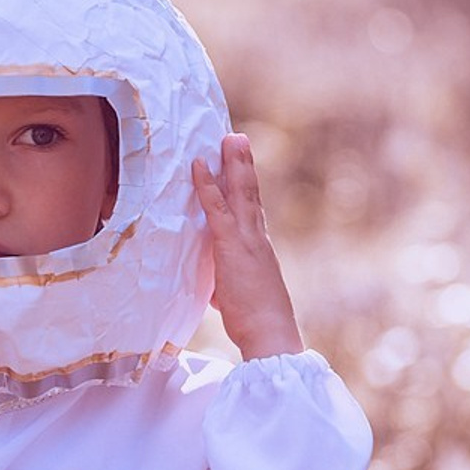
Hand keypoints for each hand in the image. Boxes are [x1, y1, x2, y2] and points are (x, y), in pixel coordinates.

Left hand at [192, 133, 303, 359]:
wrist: (270, 333)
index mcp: (260, 250)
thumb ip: (228, 288)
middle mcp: (257, 238)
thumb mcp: (239, 299)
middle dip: (244, 164)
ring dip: (233, 163)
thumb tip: (218, 292)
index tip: (243, 166)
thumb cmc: (256, 323)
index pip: (252, 212)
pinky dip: (207, 185)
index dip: (247, 188)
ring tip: (230, 137)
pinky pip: (216, 209)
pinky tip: (199, 166)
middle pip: (251, 194)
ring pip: (239, 193)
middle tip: (238, 138)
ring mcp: (246, 240)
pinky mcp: (231, 247)